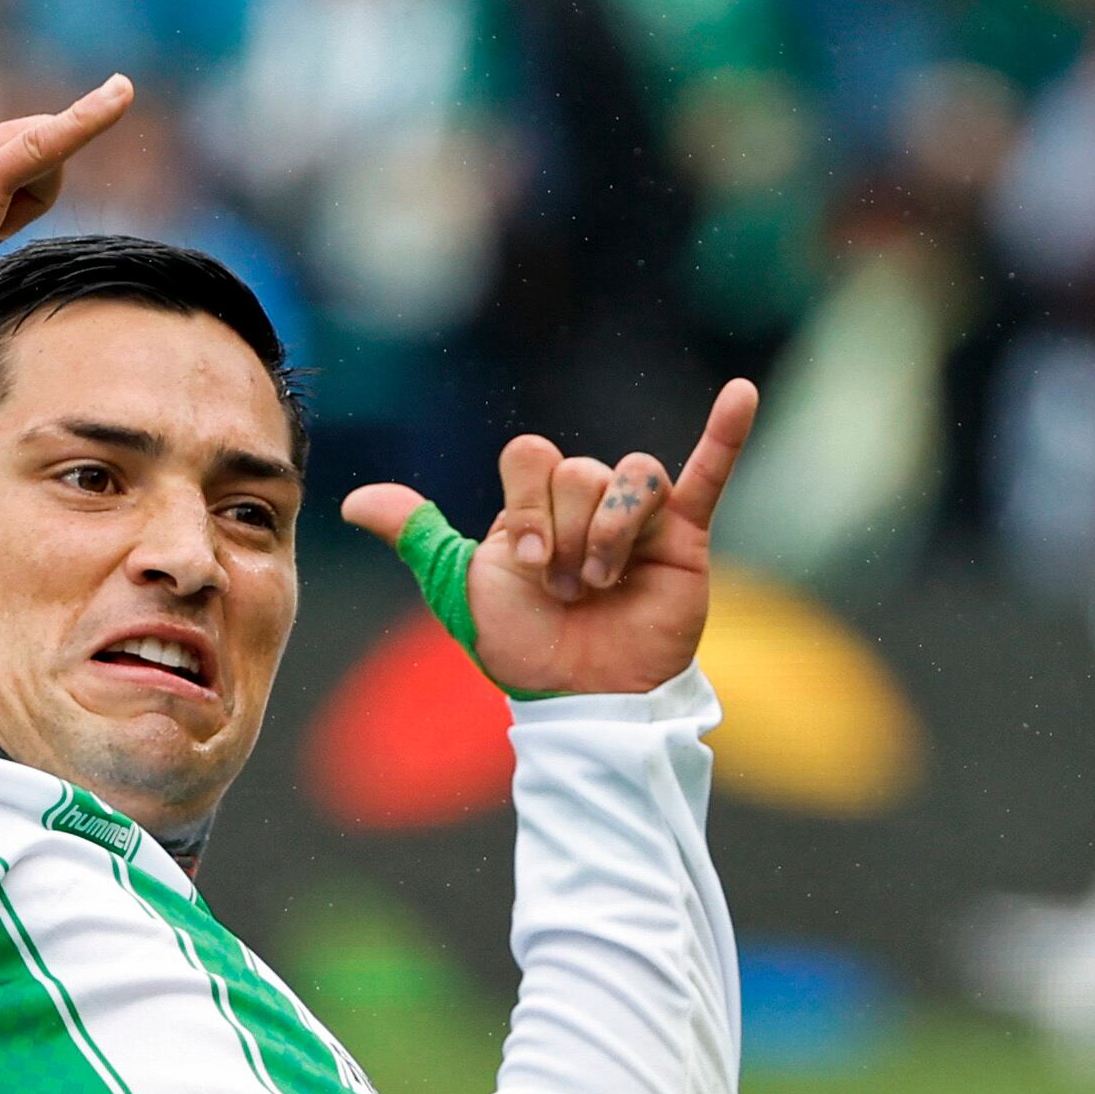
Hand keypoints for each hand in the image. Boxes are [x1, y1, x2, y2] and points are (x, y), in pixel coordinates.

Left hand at [341, 381, 758, 698]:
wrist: (587, 701)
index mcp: (535, 503)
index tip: (524, 567)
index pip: (530, 457)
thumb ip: (420, 539)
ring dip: (609, 532)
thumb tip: (352, 505)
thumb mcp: (462, 593)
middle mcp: (586, 500)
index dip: (524, 507)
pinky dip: (726, 434)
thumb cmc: (527, 651)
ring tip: (603, 584)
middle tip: (568, 589)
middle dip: (565, 533)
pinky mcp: (684, 538)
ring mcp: (638, 516)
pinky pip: (707, 473)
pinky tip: (742, 393)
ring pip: (629, 475)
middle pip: (578, 468)